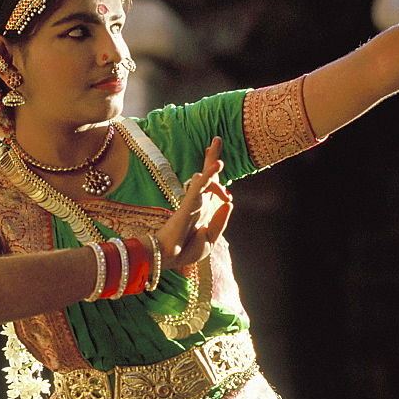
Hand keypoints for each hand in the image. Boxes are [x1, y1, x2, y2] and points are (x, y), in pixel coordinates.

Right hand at [149, 137, 232, 269]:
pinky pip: (198, 187)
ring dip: (212, 161)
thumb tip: (230, 202)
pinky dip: (208, 175)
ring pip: (205, 177)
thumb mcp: (210, 238)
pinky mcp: (188, 204)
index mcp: (204, 209)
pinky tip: (217, 165)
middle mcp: (199, 202)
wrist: (168, 259)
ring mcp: (193, 202)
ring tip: (216, 143)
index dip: (215, 173)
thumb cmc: (186, 250)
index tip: (218, 159)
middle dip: (212, 157)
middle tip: (216, 139)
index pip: (212, 187)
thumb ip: (220, 221)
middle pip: (207, 175)